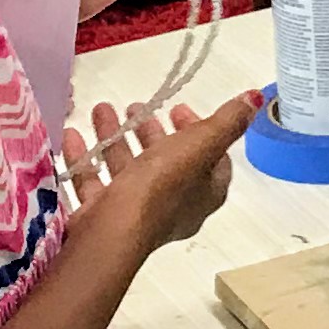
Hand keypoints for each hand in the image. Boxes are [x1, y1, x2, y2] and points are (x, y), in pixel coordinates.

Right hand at [53, 93, 257, 253]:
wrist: (114, 231)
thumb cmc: (163, 186)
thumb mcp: (201, 145)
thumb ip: (227, 122)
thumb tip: (257, 98)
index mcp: (205, 192)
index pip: (210, 157)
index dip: (198, 129)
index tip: (177, 108)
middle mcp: (175, 205)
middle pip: (166, 161)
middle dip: (150, 130)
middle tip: (135, 105)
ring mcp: (138, 213)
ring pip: (129, 169)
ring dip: (115, 137)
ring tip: (100, 110)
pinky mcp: (105, 216)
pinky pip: (96, 182)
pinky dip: (86, 157)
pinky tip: (72, 135)